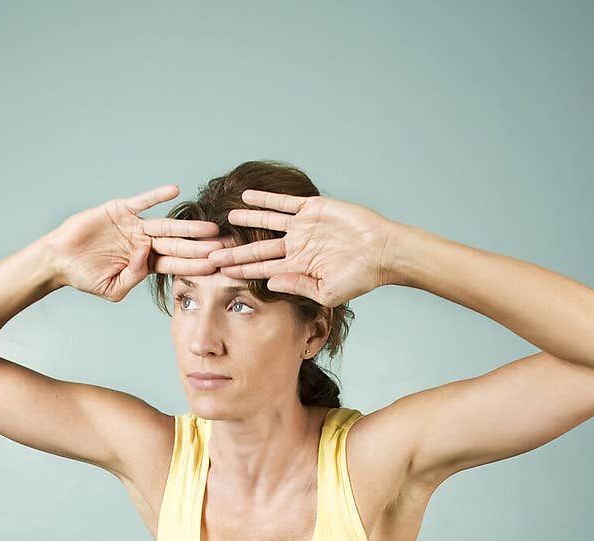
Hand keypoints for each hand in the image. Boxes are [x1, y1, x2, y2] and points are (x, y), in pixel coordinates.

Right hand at [45, 184, 225, 301]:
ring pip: (167, 226)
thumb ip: (133, 277)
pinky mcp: (121, 210)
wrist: (60, 259)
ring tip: (210, 228)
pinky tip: (175, 191)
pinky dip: (157, 195)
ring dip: (188, 227)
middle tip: (225, 247)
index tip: (217, 267)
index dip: (196, 266)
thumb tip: (146, 256)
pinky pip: (143, 201)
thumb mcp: (113, 288)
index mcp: (146, 264)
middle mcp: (145, 244)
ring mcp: (135, 226)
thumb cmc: (85, 277)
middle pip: (179, 245)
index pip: (177, 265)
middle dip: (201, 247)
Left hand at [206, 189, 394, 306]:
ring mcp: (303, 227)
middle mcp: (297, 247)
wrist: (382, 252)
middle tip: (211, 250)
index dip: (240, 270)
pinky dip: (266, 199)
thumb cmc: (359, 278)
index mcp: (297, 269)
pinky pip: (284, 203)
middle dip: (235, 249)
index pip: (261, 270)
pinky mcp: (313, 209)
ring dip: (246, 220)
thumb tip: (269, 283)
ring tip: (224, 218)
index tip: (218, 272)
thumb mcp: (326, 291)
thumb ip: (297, 286)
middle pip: (258, 248)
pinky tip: (247, 197)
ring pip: (267, 222)